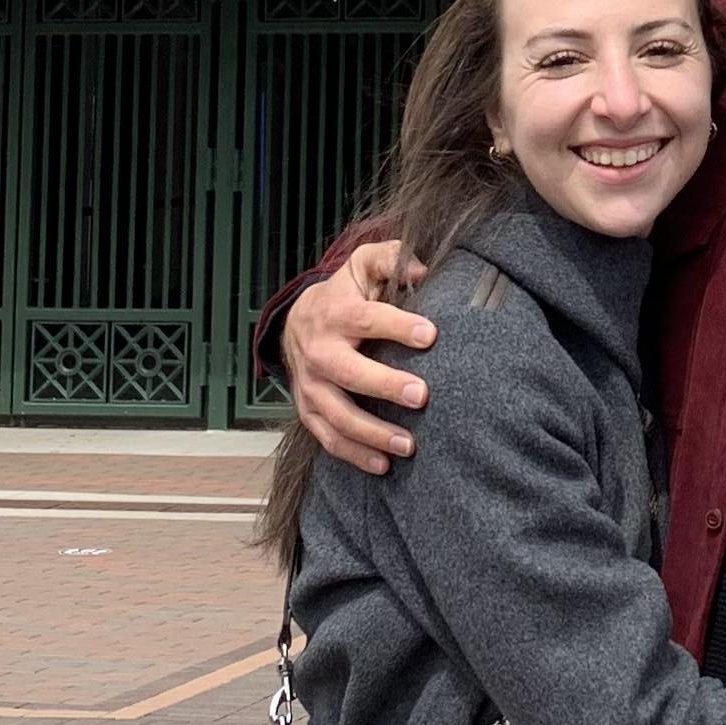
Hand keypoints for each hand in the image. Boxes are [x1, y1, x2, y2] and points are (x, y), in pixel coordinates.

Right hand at [290, 241, 434, 469]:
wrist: (295, 322)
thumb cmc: (345, 295)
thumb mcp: (363, 266)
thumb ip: (390, 258)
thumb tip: (421, 269)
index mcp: (336, 313)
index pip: (366, 318)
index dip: (397, 325)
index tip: (430, 335)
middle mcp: (319, 351)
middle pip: (349, 371)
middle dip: (384, 385)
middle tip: (422, 396)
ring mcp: (311, 385)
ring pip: (337, 414)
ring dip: (372, 433)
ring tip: (409, 445)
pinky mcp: (308, 410)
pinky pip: (328, 438)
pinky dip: (354, 455)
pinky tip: (383, 465)